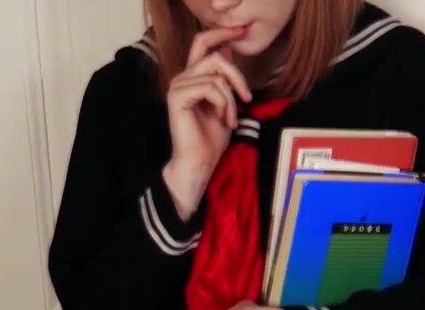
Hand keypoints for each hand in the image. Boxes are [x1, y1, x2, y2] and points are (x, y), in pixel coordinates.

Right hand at [162, 27, 252, 219]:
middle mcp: (182, 78)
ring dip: (231, 99)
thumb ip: (226, 78)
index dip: (221, 33)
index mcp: (192, 77)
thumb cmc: (211, 139)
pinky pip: (210, 87)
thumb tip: (229, 50)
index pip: (203, 43)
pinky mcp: (177, 97)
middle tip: (246, 98)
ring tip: (230, 118)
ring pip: (216, 75)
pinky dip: (223, 104)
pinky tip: (223, 120)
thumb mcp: (226, 103)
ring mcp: (178, 86)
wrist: (199, 163)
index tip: (241, 30)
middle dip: (237, 75)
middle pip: (216, 56)